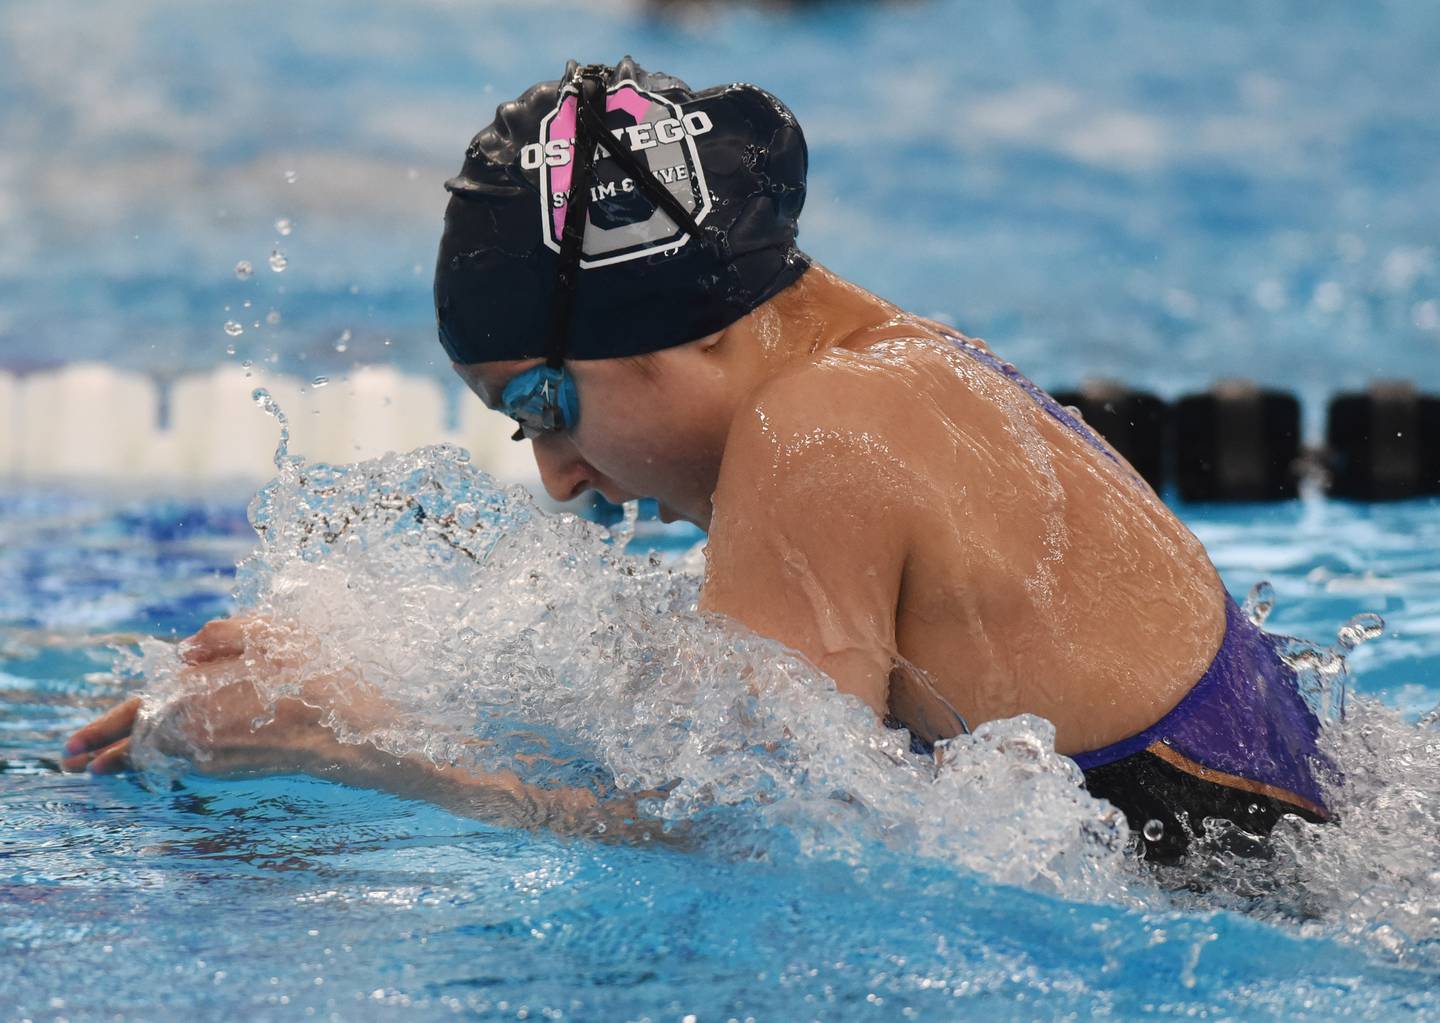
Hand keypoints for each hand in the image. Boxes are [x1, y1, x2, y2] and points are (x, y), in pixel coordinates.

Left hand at [61, 615, 341, 776]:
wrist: (356, 733)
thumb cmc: (318, 678)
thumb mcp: (273, 633)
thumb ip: (224, 632)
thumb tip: (186, 650)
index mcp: (197, 702)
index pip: (137, 714)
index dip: (102, 729)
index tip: (72, 747)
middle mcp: (200, 738)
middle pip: (141, 746)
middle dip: (105, 753)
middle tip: (71, 764)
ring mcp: (220, 759)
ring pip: (164, 758)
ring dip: (134, 761)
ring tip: (102, 768)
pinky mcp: (241, 769)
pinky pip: (190, 763)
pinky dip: (170, 761)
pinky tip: (166, 761)